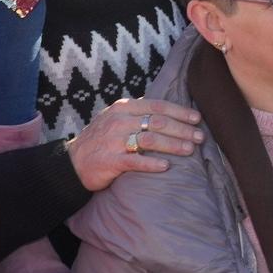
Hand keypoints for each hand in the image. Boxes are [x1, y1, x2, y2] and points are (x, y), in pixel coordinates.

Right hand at [68, 97, 204, 189]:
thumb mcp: (116, 118)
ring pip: (150, 140)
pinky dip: (153, 163)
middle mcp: (119, 121)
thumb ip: (138, 113)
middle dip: (182, 129)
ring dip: (173, 145)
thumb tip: (169, 112)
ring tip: (190, 150)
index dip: (179, 112)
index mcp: (123, 107)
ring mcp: (114, 140)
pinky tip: (166, 166)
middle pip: (157, 122)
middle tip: (200, 137)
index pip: (157, 106)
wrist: (72, 162)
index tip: (197, 118)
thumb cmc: (101, 140)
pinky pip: (136, 161)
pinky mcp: (110, 161)